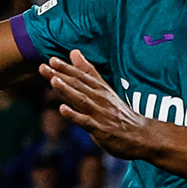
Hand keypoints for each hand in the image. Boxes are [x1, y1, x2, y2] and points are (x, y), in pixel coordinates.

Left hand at [39, 50, 157, 159]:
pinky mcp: (101, 129)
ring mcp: (100, 113)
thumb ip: (89, 72)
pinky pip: (85, 121)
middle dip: (61, 75)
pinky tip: (62, 109)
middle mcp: (100, 98)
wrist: (142, 135)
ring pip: (81, 99)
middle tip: (44, 66)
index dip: (66, 67)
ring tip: (53, 80)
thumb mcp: (105, 90)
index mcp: (100, 89)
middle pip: (78, 84)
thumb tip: (74, 52)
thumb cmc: (120, 113)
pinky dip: (74, 115)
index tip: (51, 59)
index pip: (82, 75)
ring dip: (67, 90)